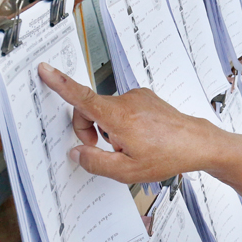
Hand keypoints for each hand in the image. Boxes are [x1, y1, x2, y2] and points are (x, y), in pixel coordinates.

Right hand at [37, 62, 215, 181]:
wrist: (197, 143)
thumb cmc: (168, 155)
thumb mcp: (127, 171)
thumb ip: (96, 163)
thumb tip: (77, 153)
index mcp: (118, 117)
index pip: (81, 97)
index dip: (60, 84)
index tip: (45, 70)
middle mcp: (126, 101)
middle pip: (89, 109)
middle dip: (89, 130)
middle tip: (103, 151)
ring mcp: (137, 96)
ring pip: (106, 111)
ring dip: (108, 129)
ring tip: (129, 146)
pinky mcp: (145, 97)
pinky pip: (121, 108)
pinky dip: (121, 122)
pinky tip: (138, 137)